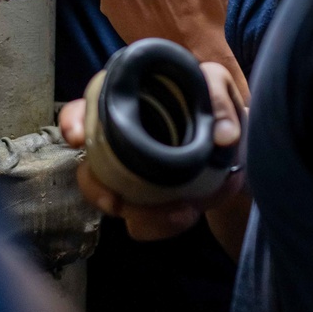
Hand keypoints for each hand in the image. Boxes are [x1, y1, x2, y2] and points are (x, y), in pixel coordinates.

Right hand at [60, 61, 245, 241]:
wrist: (240, 151)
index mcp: (126, 106)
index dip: (72, 120)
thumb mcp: (219, 86)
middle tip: (115, 201)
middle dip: (97, 188)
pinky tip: (186, 213)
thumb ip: (218, 98)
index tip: (77, 137)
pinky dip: (160, 225)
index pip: (85, 109)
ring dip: (139, 214)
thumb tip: (223, 135)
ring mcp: (132, 178)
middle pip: (88, 167)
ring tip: (181, 211)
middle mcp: (119, 144)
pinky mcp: (149, 205)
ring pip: (112, 201)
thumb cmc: (215, 108)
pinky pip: (140, 223)